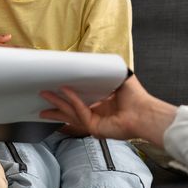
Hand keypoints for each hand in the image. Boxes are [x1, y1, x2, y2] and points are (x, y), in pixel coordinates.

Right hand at [39, 75, 178, 147]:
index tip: (56, 87)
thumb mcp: (120, 77)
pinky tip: (65, 91)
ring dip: (57, 103)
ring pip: (70, 112)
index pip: (80, 100)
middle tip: (42, 95)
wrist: (144, 112)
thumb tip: (96, 61)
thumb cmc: (137, 97)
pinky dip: (72, 101)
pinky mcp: (94, 127)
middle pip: (70, 109)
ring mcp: (94, 121)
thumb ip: (107, 70)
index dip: (67, 95)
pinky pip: (80, 112)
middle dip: (55, 103)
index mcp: (102, 104)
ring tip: (44, 95)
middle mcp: (96, 114)